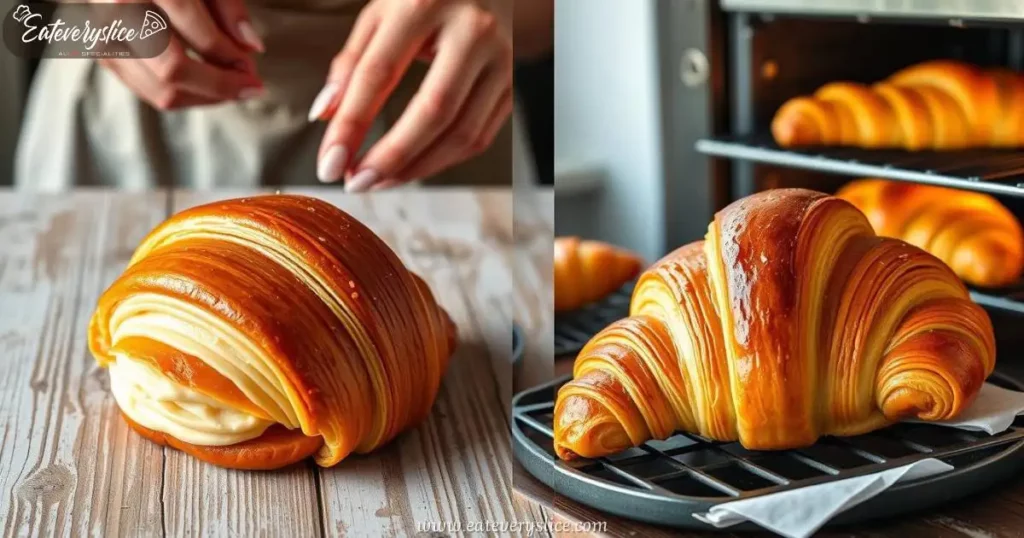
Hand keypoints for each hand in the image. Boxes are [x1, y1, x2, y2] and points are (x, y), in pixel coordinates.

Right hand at [99, 0, 266, 109]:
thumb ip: (227, 7)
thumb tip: (252, 46)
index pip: (200, 37)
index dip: (232, 59)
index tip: (251, 66)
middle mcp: (120, 12)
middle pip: (175, 71)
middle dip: (220, 86)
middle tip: (247, 84)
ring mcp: (104, 37)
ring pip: (161, 91)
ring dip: (204, 96)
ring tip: (228, 83)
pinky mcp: (101, 55)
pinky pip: (148, 91)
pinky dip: (182, 93)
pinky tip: (203, 81)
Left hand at [310, 0, 512, 190]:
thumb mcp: (382, 13)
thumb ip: (352, 62)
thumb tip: (325, 116)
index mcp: (424, 3)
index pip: (380, 73)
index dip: (351, 124)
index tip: (330, 162)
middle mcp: (471, 30)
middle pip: (432, 111)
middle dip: (390, 157)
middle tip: (357, 182)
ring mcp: (500, 59)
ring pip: (461, 132)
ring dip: (416, 168)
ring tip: (380, 181)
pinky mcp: (512, 84)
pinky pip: (479, 137)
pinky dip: (443, 161)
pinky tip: (413, 168)